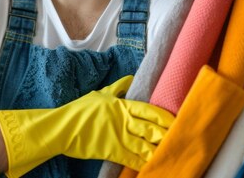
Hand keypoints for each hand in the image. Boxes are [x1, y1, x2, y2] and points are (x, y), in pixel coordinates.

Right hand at [0, 75, 174, 177]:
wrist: (61, 127)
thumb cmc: (80, 110)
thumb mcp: (100, 95)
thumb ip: (118, 88)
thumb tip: (131, 79)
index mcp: (121, 105)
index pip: (149, 110)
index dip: (165, 117)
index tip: (177, 120)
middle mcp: (122, 119)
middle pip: (151, 127)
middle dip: (167, 134)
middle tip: (181, 138)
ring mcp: (117, 135)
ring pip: (145, 144)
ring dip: (159, 149)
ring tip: (172, 153)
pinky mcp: (111, 150)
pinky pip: (133, 158)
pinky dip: (144, 162)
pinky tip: (154, 165)